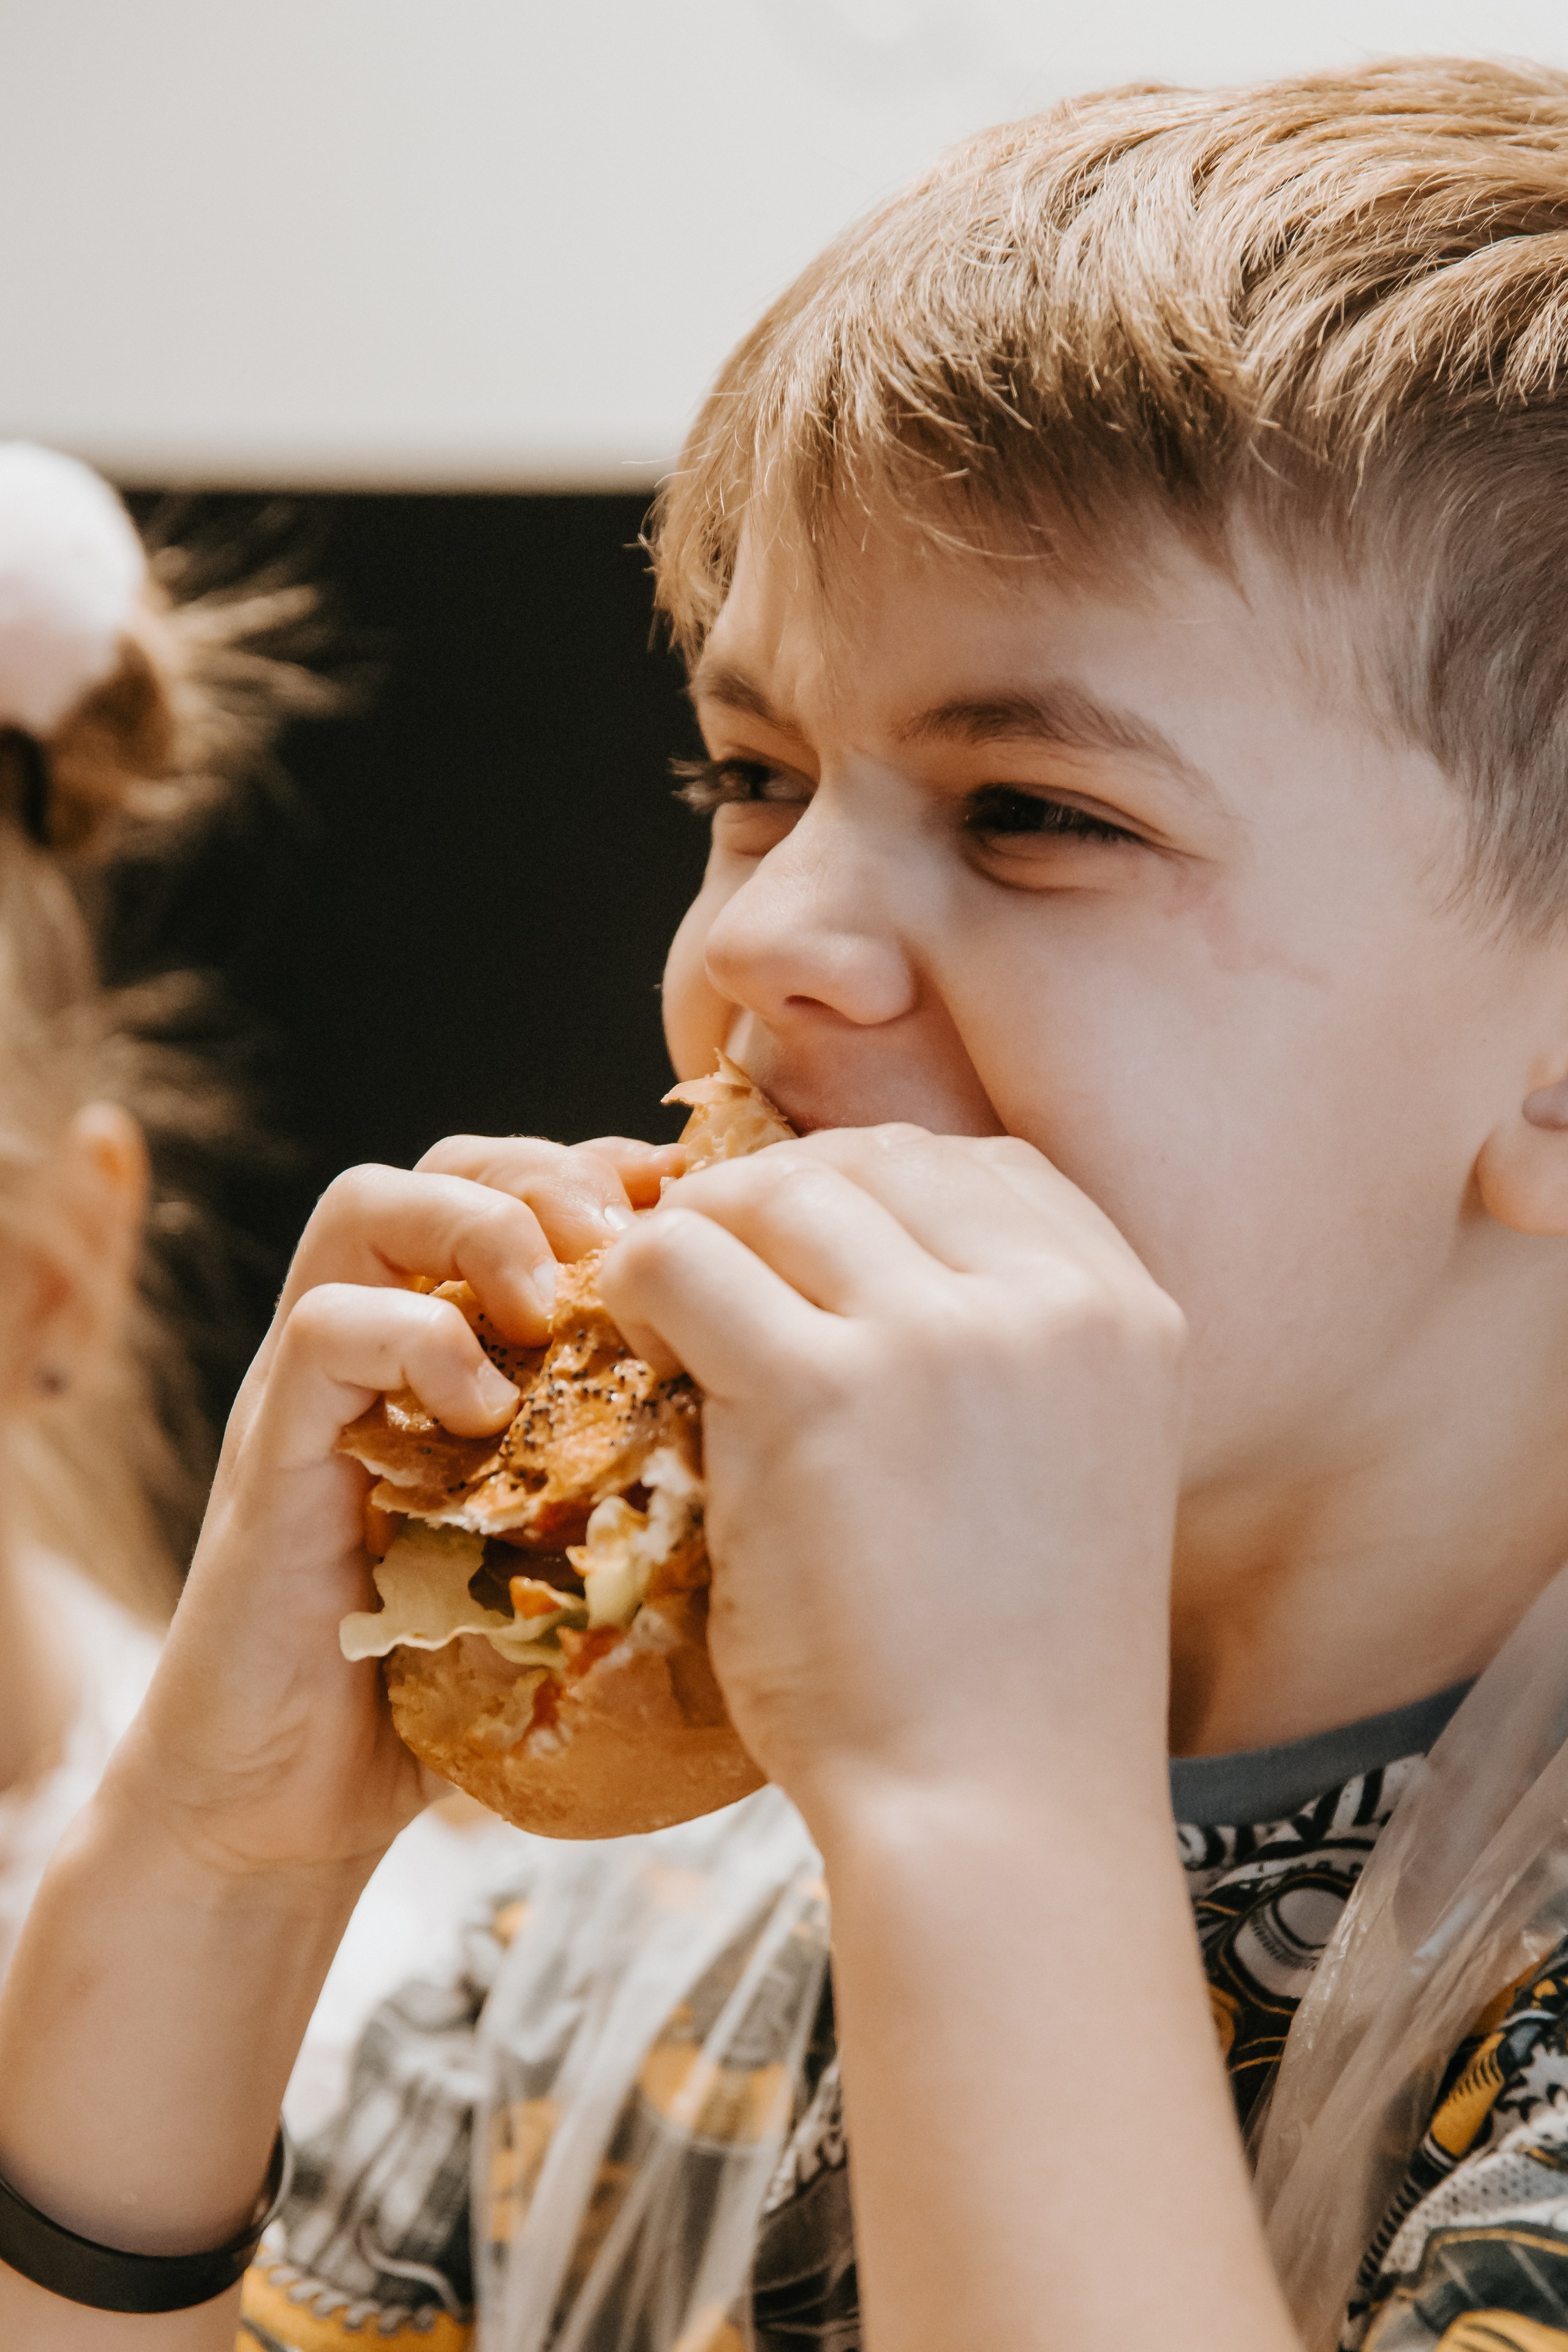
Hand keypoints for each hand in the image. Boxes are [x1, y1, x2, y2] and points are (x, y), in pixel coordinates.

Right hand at [116, 1132, 682, 1881]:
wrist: (295, 1804)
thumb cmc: (458, 1686)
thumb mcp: (585, 1564)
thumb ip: (658, 1493)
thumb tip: (814, 1461)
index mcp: (467, 1350)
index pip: (537, 1188)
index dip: (622, 1179)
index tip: (707, 1222)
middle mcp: (385, 1344)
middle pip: (457, 1162)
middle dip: (553, 1175)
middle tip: (632, 1240)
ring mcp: (318, 1390)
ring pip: (368, 1207)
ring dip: (478, 1224)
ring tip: (551, 1300)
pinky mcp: (270, 1452)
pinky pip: (323, 1331)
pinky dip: (413, 1341)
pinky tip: (484, 1413)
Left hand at [596, 1126, 1186, 1829]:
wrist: (1000, 1810)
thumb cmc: (1016, 1668)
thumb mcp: (1069, 1466)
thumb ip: (1007, 1350)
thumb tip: (866, 1254)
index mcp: (1129, 1311)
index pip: (985, 1168)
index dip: (879, 1195)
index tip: (813, 1258)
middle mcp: (1054, 1301)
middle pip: (874, 1164)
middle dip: (780, 1207)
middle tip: (720, 1279)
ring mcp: (943, 1336)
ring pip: (773, 1195)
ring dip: (707, 1239)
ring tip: (673, 1316)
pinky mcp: (823, 1390)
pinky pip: (685, 1263)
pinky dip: (644, 1289)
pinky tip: (639, 1347)